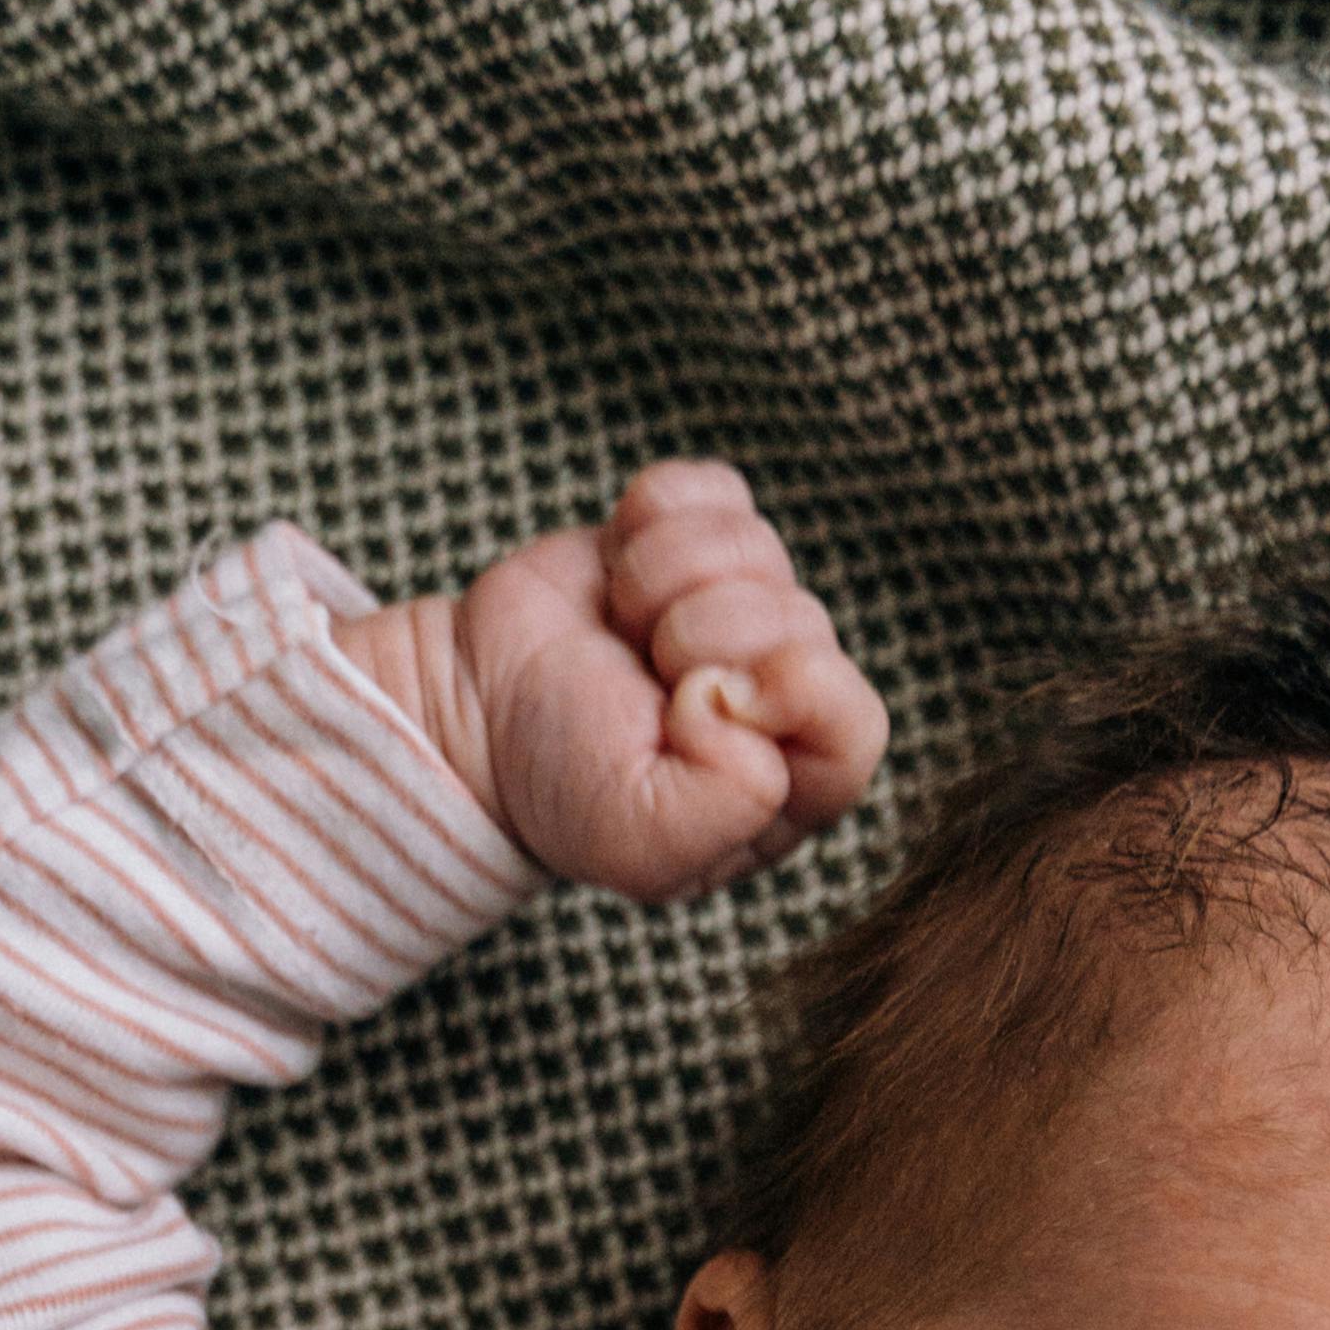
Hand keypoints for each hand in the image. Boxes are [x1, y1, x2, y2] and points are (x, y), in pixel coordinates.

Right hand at [340, 461, 886, 903]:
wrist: (476, 711)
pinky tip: (618, 576)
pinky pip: (715, 490)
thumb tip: (750, 697)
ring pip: (756, 545)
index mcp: (791, 784)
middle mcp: (784, 694)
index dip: (786, 695)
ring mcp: (747, 606)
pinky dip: (651, 519)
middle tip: (642, 673)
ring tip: (624, 630)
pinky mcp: (704, 535)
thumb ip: (727, 803)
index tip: (692, 696)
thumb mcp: (639, 840)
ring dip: (663, 579)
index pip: (854, 725)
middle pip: (802, 623)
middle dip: (701, 636)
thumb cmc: (561, 786)